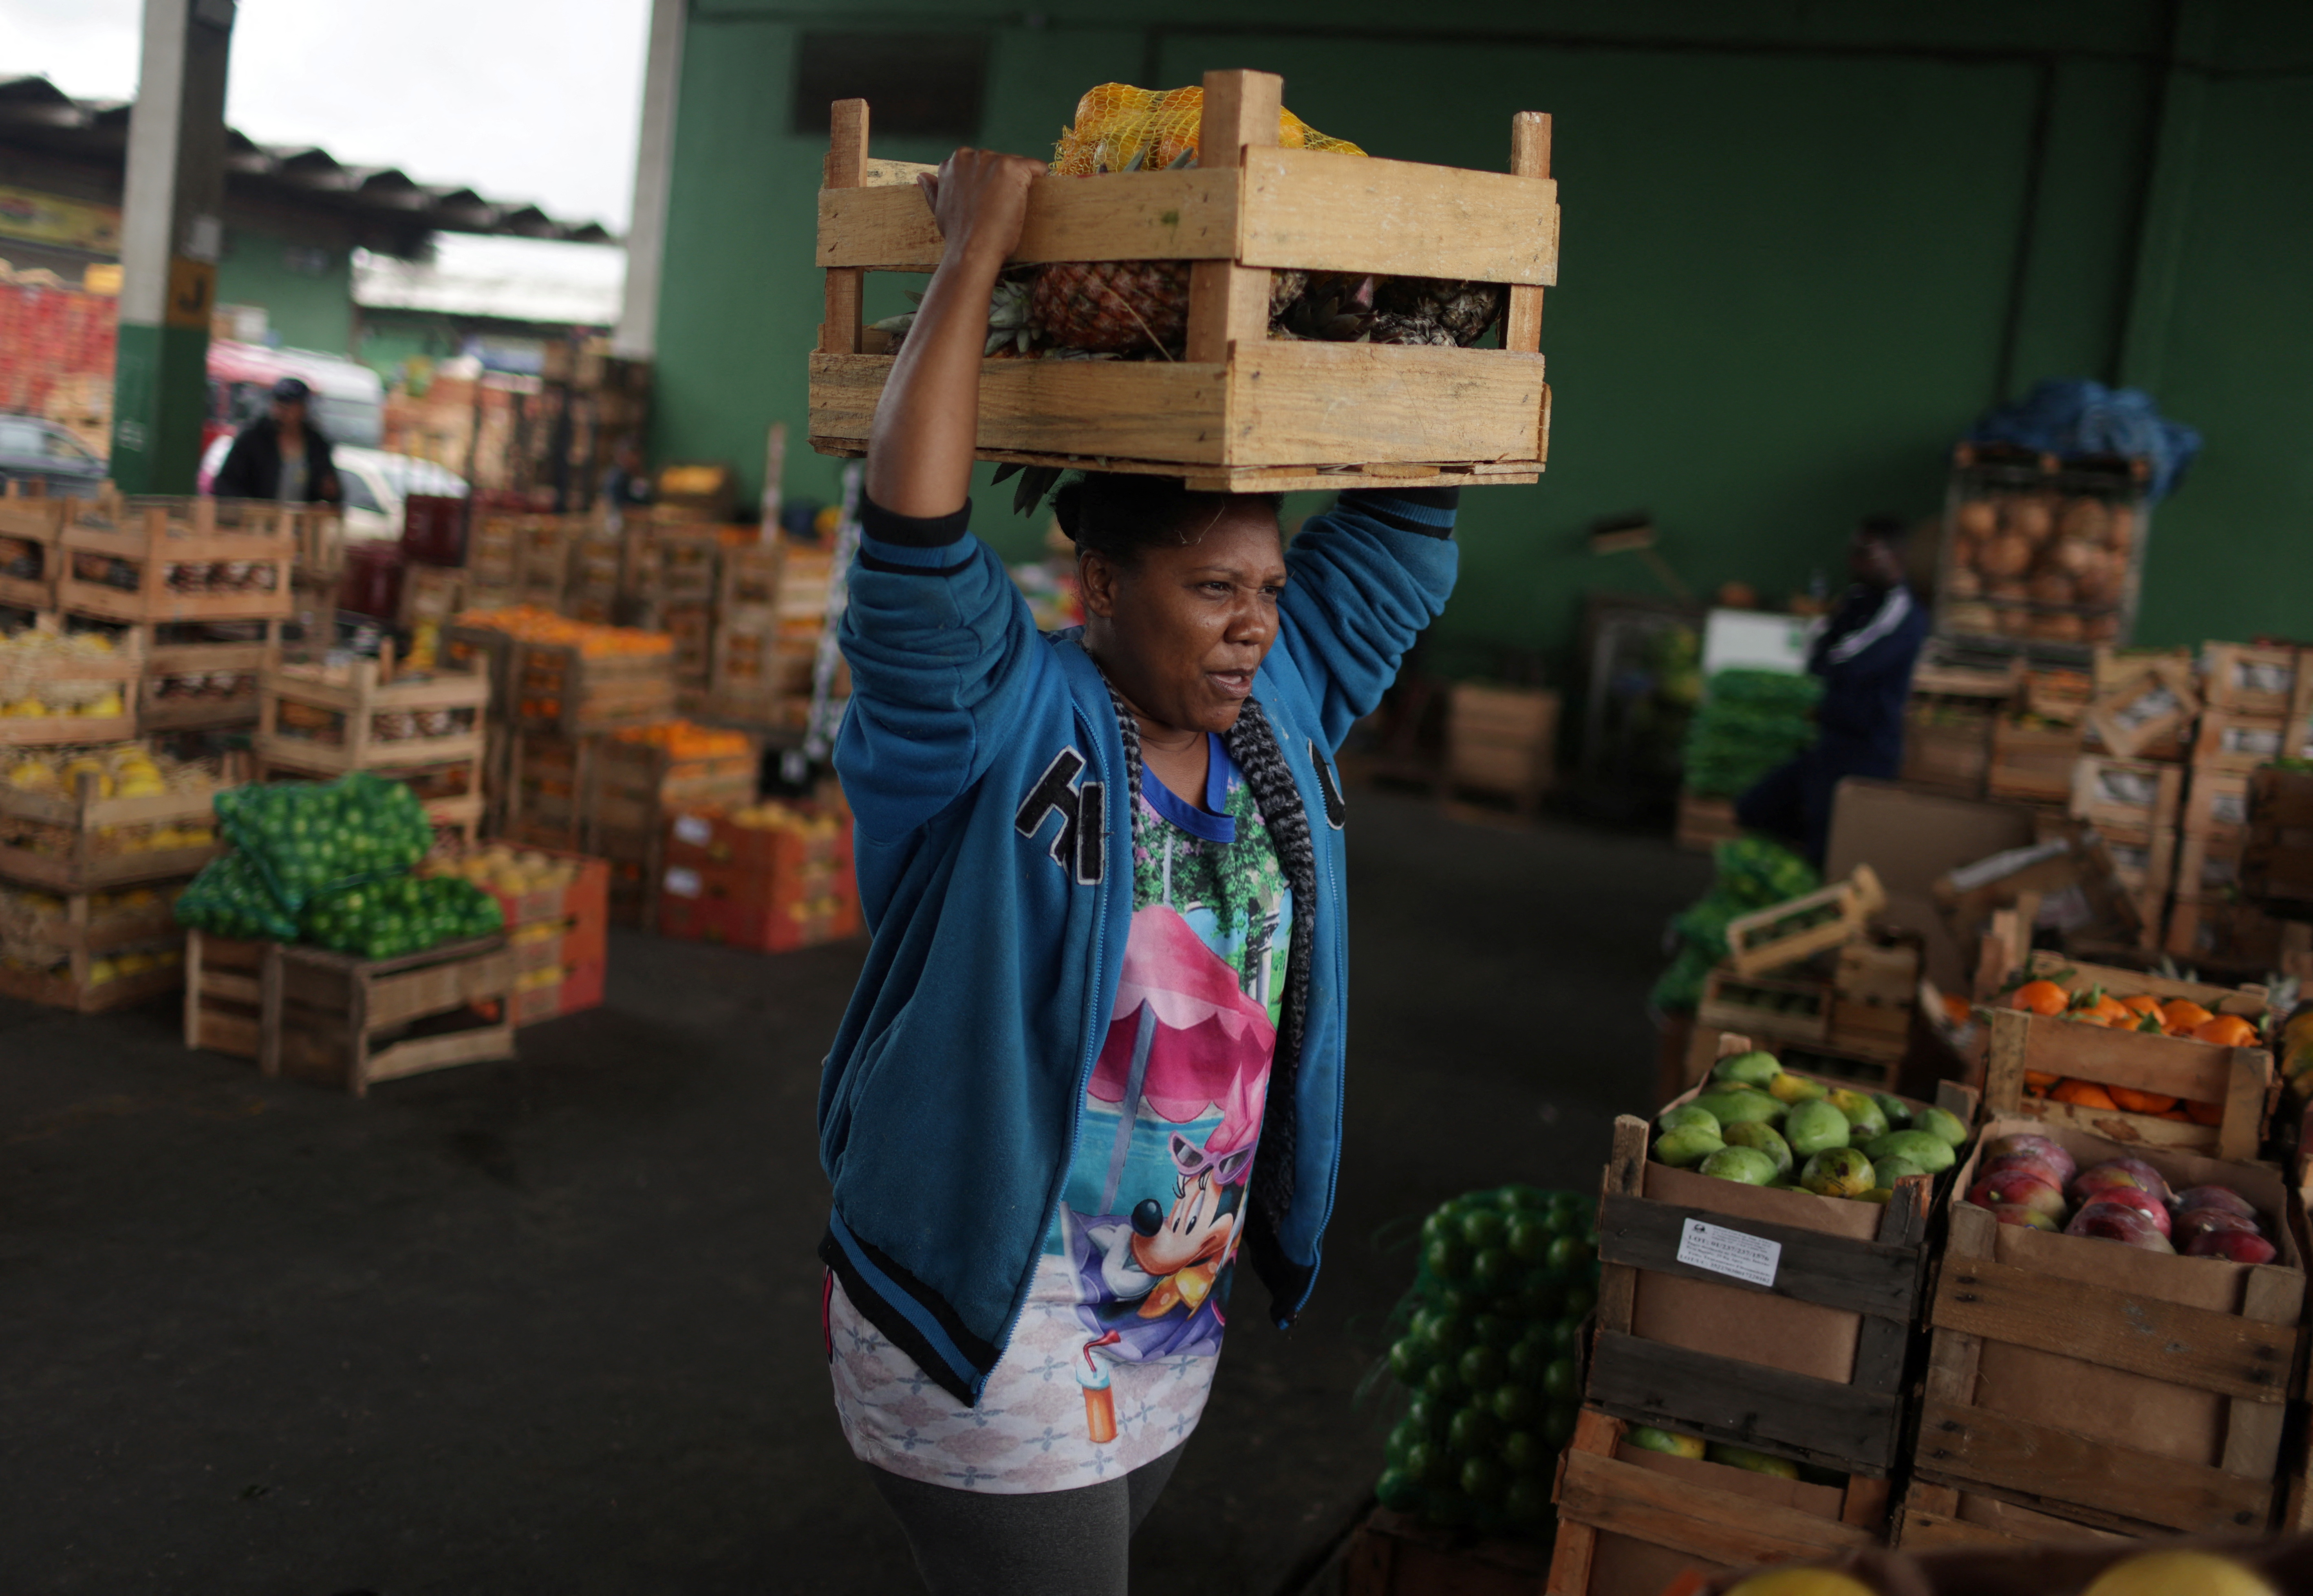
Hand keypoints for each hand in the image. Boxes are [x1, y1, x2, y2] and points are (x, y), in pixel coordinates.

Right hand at [917, 148, 1039, 272]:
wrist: (972, 249)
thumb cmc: (958, 234)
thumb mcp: (939, 208)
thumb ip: (934, 189)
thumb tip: (922, 176)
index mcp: (952, 162)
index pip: (979, 165)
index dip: (987, 185)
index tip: (988, 204)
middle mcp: (970, 155)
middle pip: (999, 163)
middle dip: (1003, 182)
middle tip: (999, 210)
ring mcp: (992, 160)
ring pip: (1017, 165)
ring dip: (1020, 184)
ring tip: (1011, 209)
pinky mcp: (1013, 168)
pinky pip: (1038, 167)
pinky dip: (1041, 180)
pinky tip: (1033, 198)